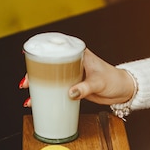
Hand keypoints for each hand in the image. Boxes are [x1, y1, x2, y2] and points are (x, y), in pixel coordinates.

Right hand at [18, 49, 135, 107]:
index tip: (29, 54)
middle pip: (49, 64)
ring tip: (28, 94)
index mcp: (79, 53)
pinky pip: (56, 89)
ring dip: (38, 86)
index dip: (41, 51)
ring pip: (50, 78)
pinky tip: (38, 101)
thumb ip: (85, 87)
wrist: (122, 91)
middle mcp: (73, 62)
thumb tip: (70, 92)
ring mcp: (71, 74)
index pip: (57, 48)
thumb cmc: (114, 79)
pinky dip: (47, 94)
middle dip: (35, 73)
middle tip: (26, 82)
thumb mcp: (99, 82)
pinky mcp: (72, 86)